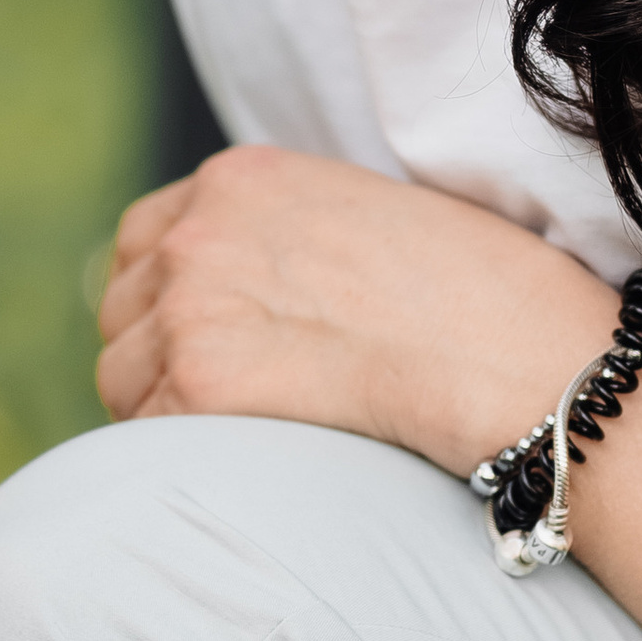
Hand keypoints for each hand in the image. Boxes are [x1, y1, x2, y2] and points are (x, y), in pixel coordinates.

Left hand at [94, 144, 615, 473]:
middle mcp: (200, 229)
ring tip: (243, 436)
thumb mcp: (364, 216)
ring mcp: (193, 303)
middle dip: (159, 354)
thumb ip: (286, 237)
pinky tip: (249, 461)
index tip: (206, 338)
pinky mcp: (201, 381)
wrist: (520, 355)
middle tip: (226, 400)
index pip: (145, 238)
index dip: (167, 296)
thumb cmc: (479, 296)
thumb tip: (248, 296)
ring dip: (163, 411)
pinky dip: (184, 456)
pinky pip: (147, 434)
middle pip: (122, 308)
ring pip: (121, 376)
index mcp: (241, 178)